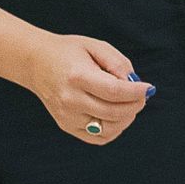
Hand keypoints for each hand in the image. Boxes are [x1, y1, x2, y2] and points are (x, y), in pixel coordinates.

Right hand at [26, 33, 148, 143]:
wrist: (36, 63)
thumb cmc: (69, 52)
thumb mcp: (95, 46)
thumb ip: (117, 62)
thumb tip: (134, 84)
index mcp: (77, 77)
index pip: (114, 91)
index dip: (136, 92)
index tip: (148, 88)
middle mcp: (70, 100)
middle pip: (113, 112)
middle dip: (135, 105)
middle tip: (142, 96)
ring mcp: (67, 116)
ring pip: (108, 129)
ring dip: (126, 118)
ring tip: (127, 103)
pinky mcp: (66, 126)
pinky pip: (98, 137)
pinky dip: (114, 129)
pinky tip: (115, 114)